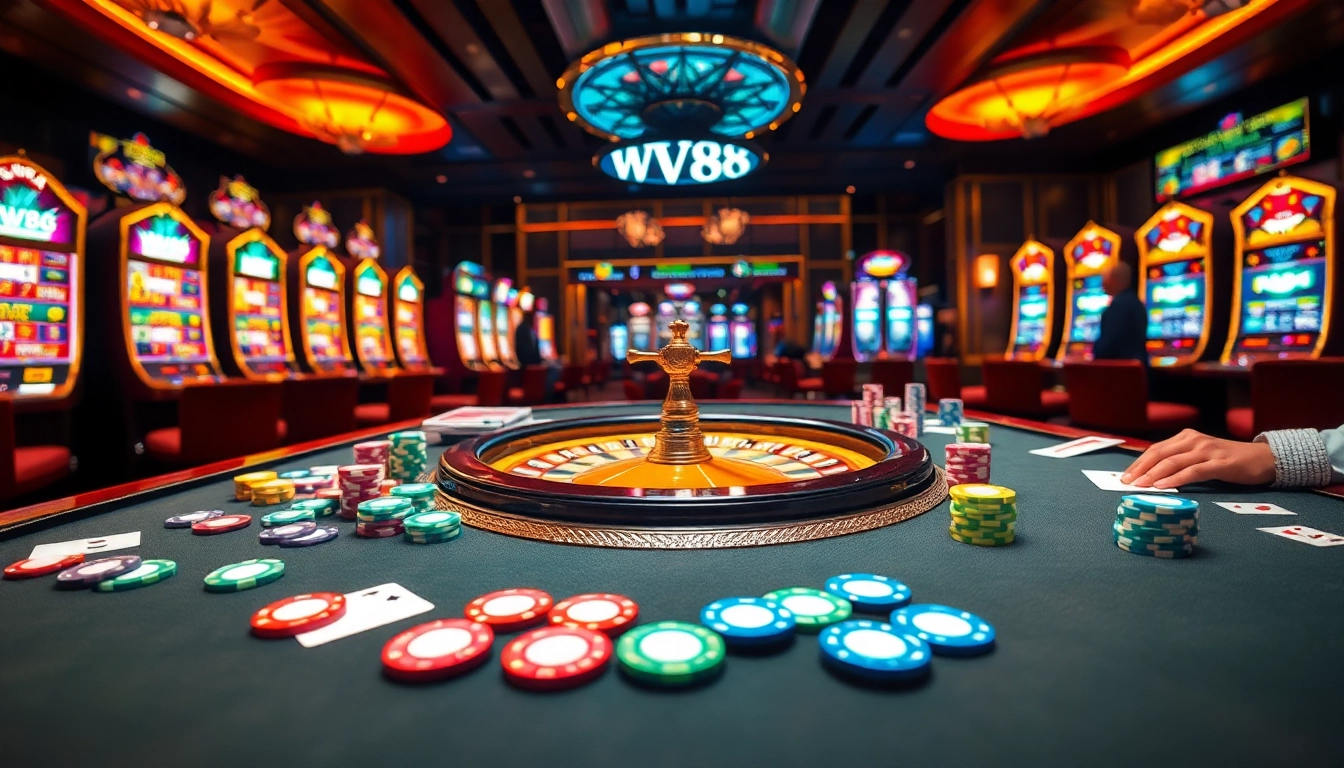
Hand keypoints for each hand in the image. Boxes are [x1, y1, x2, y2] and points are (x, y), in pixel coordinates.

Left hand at [1121, 429, 1275, 488]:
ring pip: (1173, 461)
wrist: (1262, 459)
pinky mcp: (1220, 463)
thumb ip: (1179, 462)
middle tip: (1126, 482)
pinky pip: (1193, 471)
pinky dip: (1176, 479)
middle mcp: (1194, 440)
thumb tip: (1152, 477)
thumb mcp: (1199, 457)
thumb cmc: (1227, 461)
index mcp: (1186, 437)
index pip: (1155, 449)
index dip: (1138, 463)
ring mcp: (1207, 450)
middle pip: (1159, 453)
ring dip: (1153, 474)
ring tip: (1140, 485)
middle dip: (1140, 468)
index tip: (1124, 476)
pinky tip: (1163, 486)